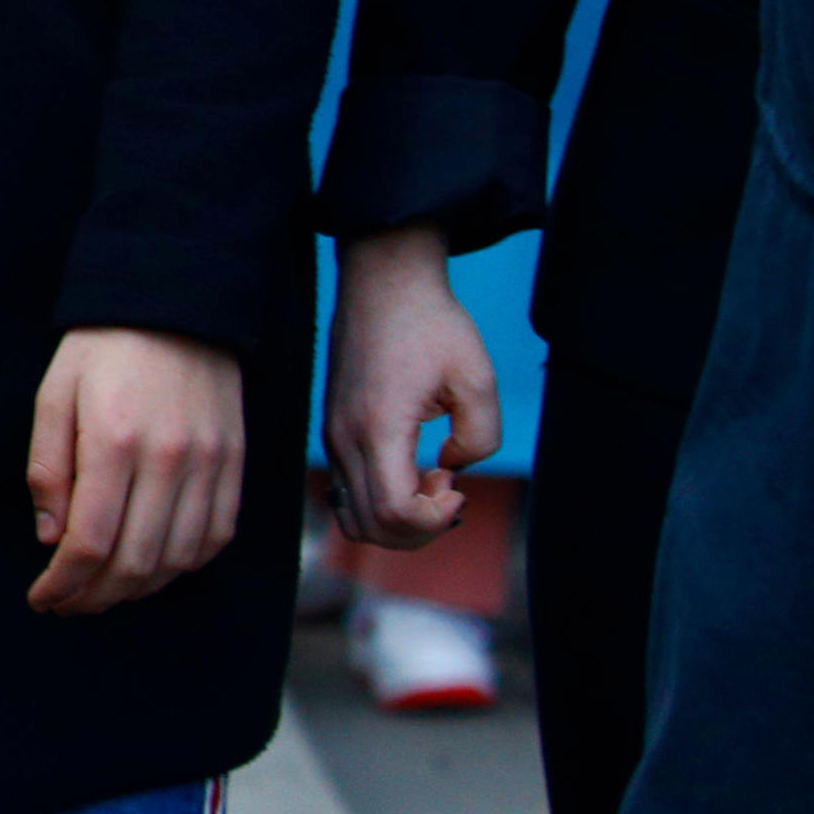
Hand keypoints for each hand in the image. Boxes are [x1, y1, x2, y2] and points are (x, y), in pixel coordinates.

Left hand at [26, 326, 246, 613]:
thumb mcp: (54, 399)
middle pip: (136, 562)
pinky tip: (154, 567)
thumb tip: (52, 540)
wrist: (175, 307)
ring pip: (179, 559)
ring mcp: (211, 466)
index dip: (64, 584)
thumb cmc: (102, 351)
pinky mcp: (235, 465)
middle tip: (69, 604)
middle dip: (96, 597)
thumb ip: (49, 471)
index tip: (44, 598)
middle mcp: (170, 462)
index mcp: (114, 444)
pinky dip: (184, 565)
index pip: (90, 542)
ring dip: (139, 589)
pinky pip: (216, 536)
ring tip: (105, 592)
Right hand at [322, 226, 486, 550]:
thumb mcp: (478, 378)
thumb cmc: (432, 325)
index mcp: (378, 428)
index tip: (460, 488)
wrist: (384, 284)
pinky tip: (412, 470)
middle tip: (451, 493)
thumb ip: (480, 437)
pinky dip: (380, 502)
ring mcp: (333, 437)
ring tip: (431, 486)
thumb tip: (452, 467)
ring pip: (354, 517)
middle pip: (370, 527)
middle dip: (419, 529)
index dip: (433, 520)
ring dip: (397, 521)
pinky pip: (347, 492)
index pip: (394, 513)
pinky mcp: (334, 430)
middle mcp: (344, 439)